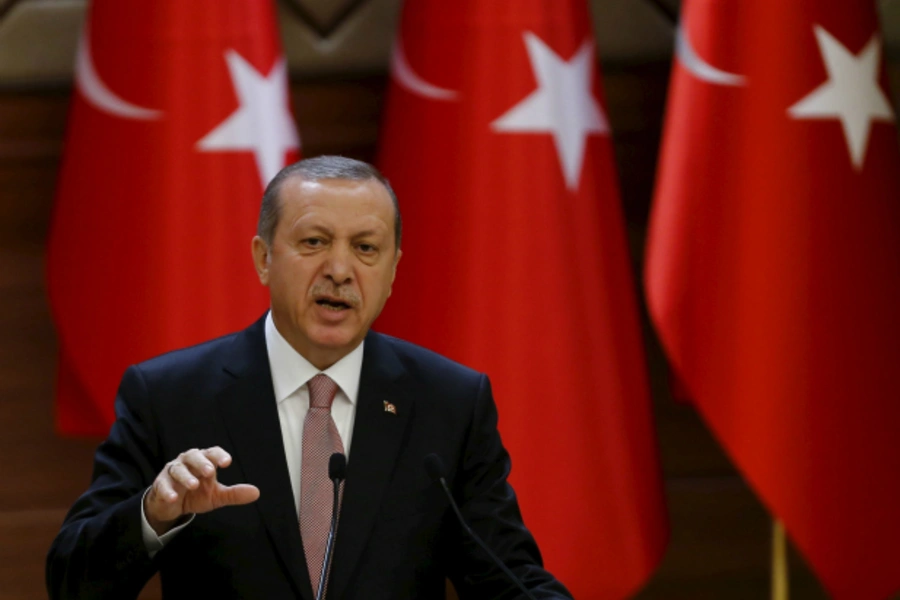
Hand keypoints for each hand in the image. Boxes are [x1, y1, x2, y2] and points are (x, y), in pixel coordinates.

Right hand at [144, 446, 259, 534]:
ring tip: (194, 484)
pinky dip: (167, 490)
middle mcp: (187, 462)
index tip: (227, 463)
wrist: (172, 505)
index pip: (212, 453)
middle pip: (194, 456)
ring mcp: (172, 472)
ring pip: (178, 469)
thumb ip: (234, 493)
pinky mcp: (160, 484)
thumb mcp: (216, 496)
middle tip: (210, 471)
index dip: (219, 455)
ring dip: (186, 476)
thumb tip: (256, 493)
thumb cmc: (196, 494)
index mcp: (203, 461)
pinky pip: (162, 485)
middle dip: (202, 462)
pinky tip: (173, 498)